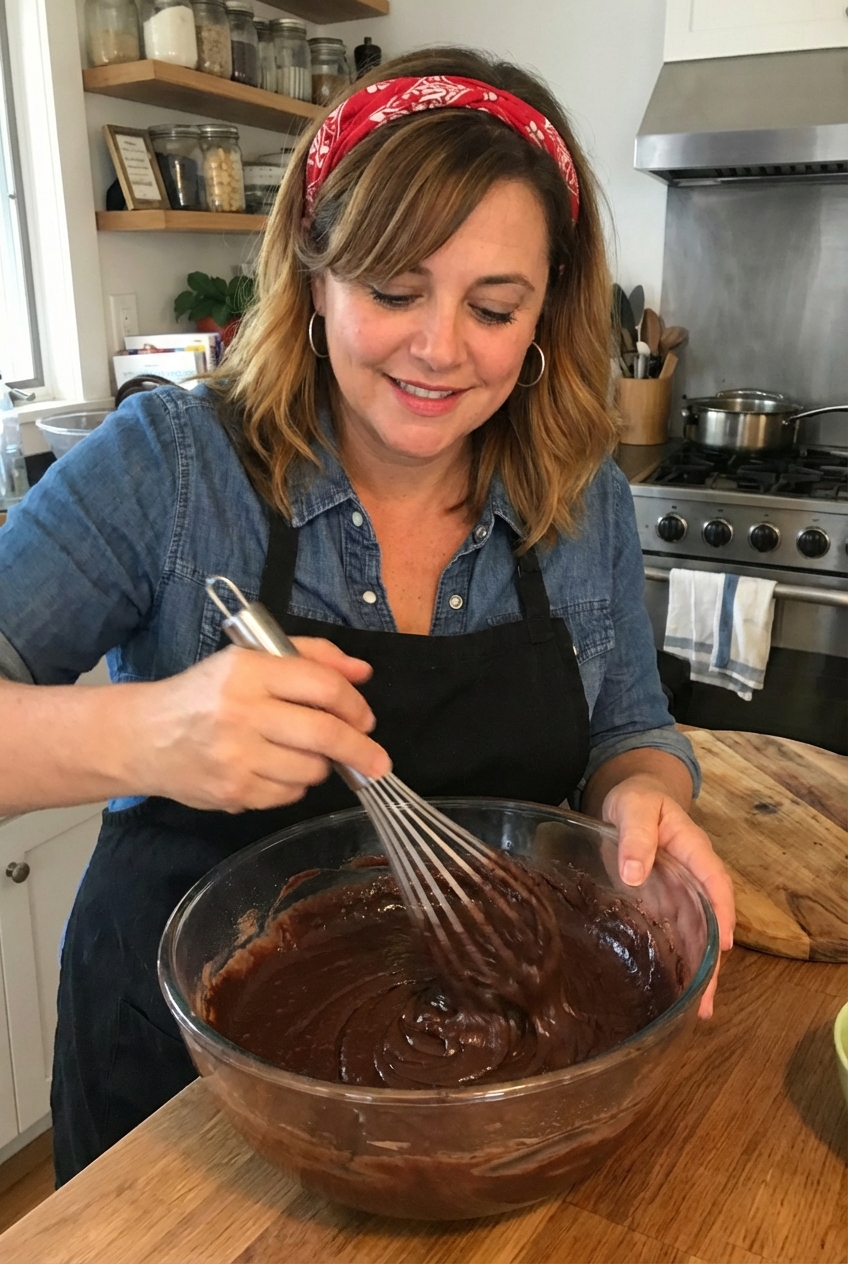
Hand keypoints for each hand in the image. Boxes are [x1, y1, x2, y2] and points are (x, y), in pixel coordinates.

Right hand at [128, 639, 390, 811]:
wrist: (143, 737)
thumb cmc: (205, 694)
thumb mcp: (251, 660)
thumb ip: (311, 658)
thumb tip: (363, 673)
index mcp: (249, 671)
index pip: (322, 687)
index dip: (355, 705)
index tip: (366, 720)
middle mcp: (242, 713)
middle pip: (325, 734)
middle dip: (361, 749)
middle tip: (377, 760)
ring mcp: (235, 757)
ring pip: (310, 770)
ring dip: (319, 765)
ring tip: (302, 754)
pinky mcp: (232, 793)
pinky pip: (288, 795)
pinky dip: (293, 785)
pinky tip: (275, 769)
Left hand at [601, 773, 734, 1019]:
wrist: (628, 797)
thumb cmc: (636, 799)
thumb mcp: (634, 808)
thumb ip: (635, 837)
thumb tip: (634, 875)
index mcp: (694, 852)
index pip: (716, 886)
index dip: (721, 917)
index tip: (722, 949)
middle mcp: (692, 878)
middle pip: (709, 922)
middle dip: (711, 962)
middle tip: (706, 1003)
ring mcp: (677, 893)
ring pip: (693, 934)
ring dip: (696, 969)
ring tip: (696, 1010)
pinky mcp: (658, 903)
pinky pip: (671, 933)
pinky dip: (674, 960)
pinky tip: (668, 988)